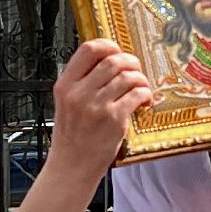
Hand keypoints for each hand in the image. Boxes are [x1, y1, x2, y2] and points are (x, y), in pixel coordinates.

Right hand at [47, 40, 152, 177]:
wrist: (71, 166)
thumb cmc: (71, 137)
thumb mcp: (66, 104)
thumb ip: (81, 82)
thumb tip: (108, 61)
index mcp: (65, 85)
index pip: (88, 50)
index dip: (107, 45)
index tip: (117, 51)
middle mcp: (79, 93)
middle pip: (112, 61)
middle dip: (130, 62)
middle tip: (135, 70)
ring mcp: (97, 106)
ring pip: (127, 77)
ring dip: (140, 78)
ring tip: (141, 86)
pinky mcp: (114, 120)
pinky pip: (136, 95)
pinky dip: (145, 93)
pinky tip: (144, 99)